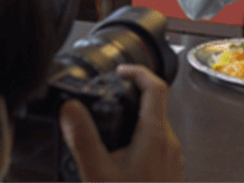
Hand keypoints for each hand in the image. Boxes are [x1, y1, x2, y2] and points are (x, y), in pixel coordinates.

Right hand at [59, 65, 183, 181]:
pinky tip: (121, 156)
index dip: (138, 71)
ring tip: (112, 126)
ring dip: (135, 121)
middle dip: (132, 97)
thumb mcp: (97, 173)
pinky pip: (157, 148)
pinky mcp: (170, 174)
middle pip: (156, 106)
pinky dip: (139, 142)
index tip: (121, 71)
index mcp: (155, 136)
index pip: (155, 87)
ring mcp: (172, 160)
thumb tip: (70, 108)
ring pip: (156, 128)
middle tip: (112, 96)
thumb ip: (82, 138)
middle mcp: (170, 145)